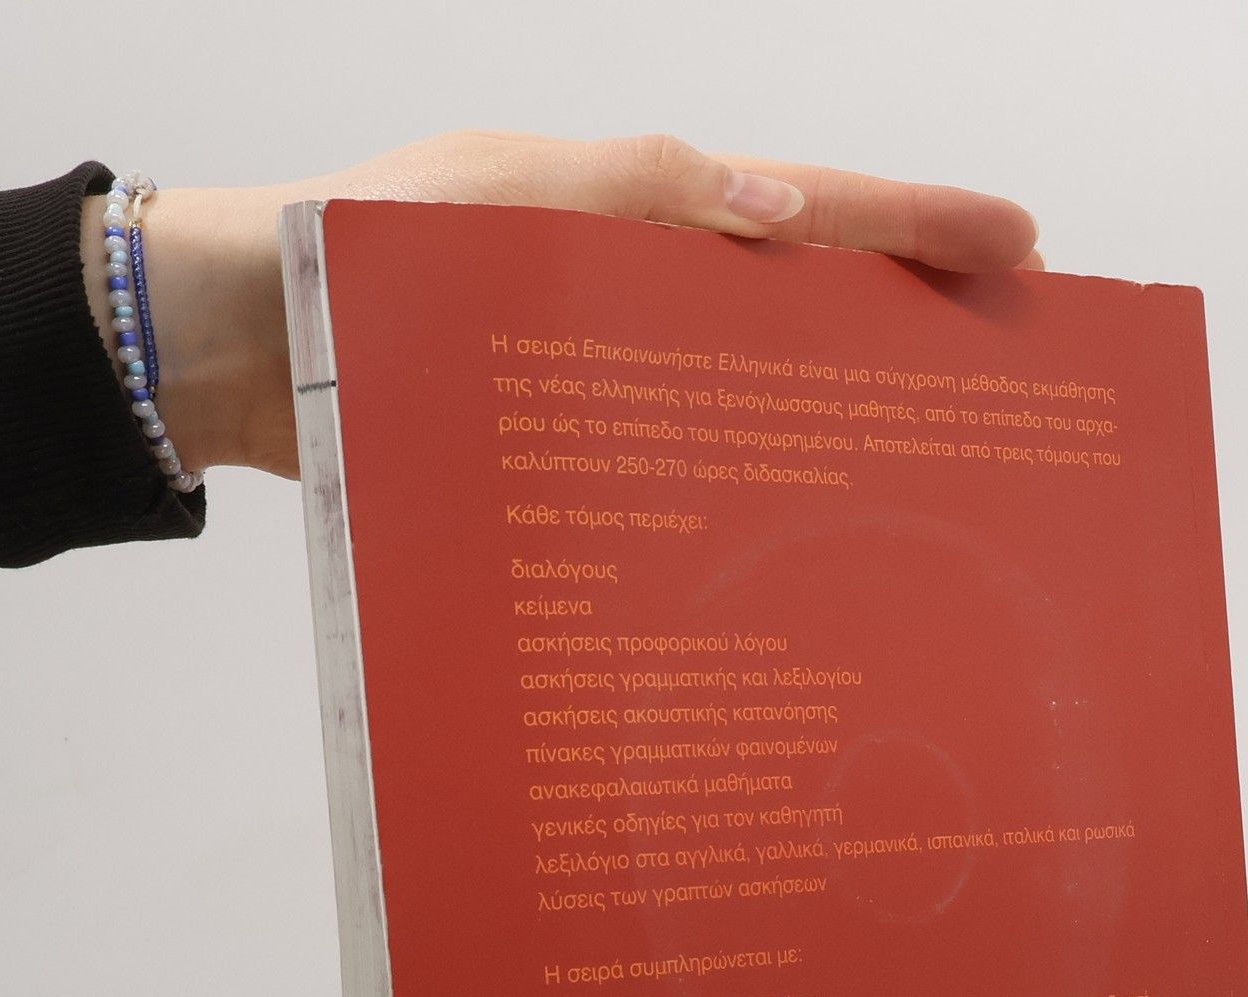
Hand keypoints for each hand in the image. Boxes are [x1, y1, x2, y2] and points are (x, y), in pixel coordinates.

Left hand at [82, 132, 1042, 480]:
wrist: (226, 351)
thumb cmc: (348, 253)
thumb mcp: (493, 196)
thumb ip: (635, 194)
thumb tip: (777, 209)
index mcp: (634, 209)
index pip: (806, 206)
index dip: (916, 224)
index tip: (1021, 251)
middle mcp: (633, 296)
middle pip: (800, 310)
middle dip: (905, 337)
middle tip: (1000, 386)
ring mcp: (602, 382)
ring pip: (745, 399)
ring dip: (829, 433)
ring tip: (923, 491)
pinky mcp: (562, 459)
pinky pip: (669, 467)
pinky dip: (730, 495)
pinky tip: (776, 550)